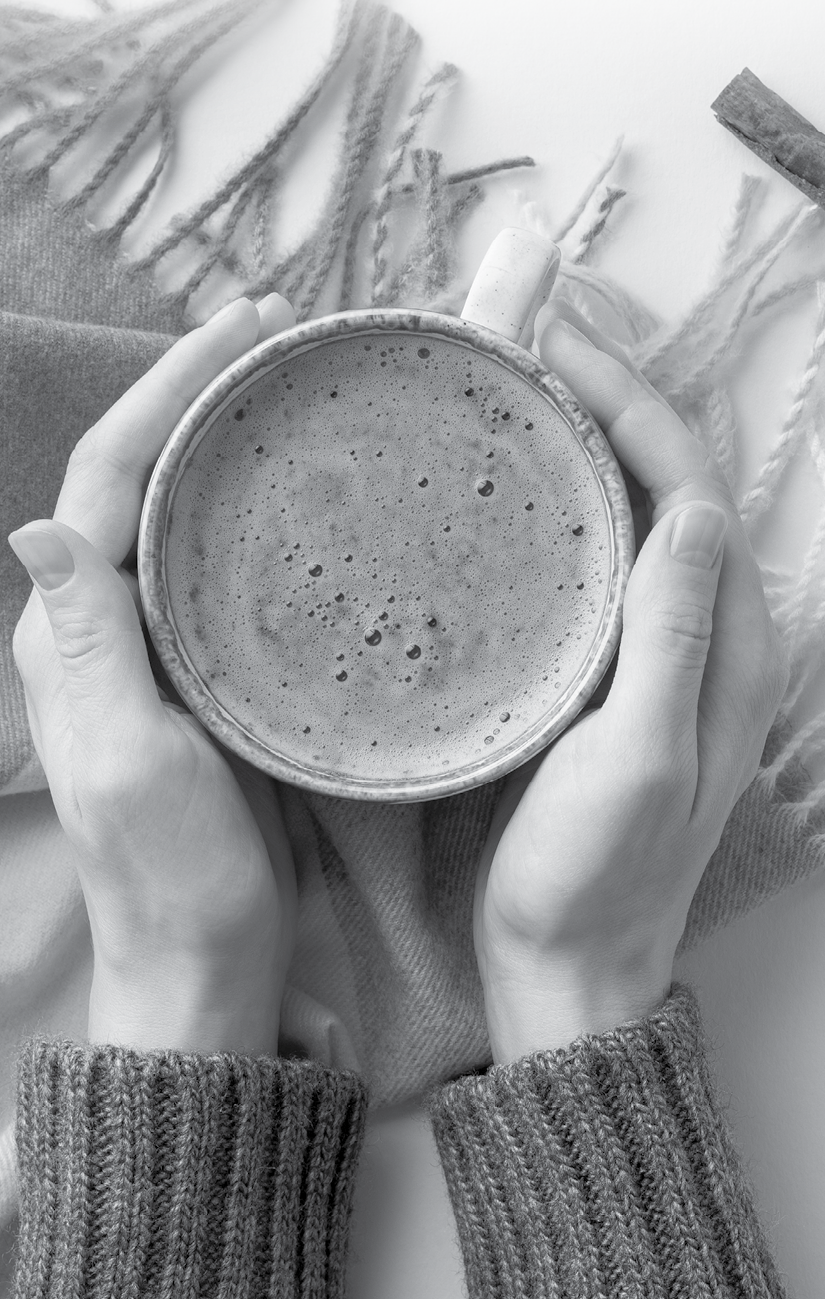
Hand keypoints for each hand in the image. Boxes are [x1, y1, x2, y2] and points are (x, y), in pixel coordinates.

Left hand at [9, 295, 300, 1057]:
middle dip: (198, 395)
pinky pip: (233, 572)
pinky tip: (317, 498)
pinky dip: (266, 515)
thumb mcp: (130, 760)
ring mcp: (165, 653)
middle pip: (143, 478)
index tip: (238, 332)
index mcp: (73, 634)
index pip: (106, 479)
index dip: (165, 393)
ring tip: (298, 391)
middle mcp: (110, 629)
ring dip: (231, 443)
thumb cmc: (175, 878)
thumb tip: (34, 527)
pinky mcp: (217, 681)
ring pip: (189, 517)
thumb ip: (88, 647)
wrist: (209, 966)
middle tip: (277, 338)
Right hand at [472, 300, 788, 1063]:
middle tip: (533, 351)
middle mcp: (711, 641)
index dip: (639, 409)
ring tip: (517, 397)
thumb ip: (675, 634)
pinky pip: (602, 569)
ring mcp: (663, 660)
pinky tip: (512, 497)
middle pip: (673, 493)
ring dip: (589, 453)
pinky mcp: (614, 681)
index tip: (566, 349)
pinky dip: (565, 514)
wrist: (570, 972)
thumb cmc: (598, 878)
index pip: (698, 492)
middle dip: (613, 410)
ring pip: (636, 524)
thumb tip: (701, 507)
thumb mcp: (641, 755)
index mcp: (734, 649)